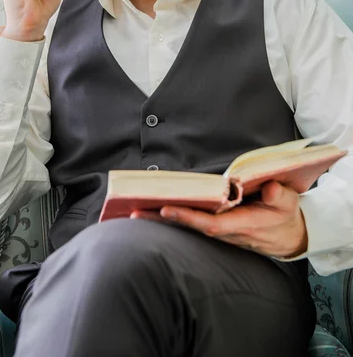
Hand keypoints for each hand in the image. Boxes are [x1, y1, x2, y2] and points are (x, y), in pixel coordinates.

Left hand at [131, 181, 307, 257]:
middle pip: (192, 227)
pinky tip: (156, 211)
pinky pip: (194, 224)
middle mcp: (228, 231)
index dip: (188, 218)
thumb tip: (269, 187)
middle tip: (134, 211)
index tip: (165, 209)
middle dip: (164, 220)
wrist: (291, 237)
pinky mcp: (219, 228)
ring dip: (163, 220)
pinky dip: (175, 219)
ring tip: (136, 209)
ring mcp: (222, 232)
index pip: (211, 223)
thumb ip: (280, 196)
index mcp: (243, 224)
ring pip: (190, 227)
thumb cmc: (286, 216)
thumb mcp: (289, 203)